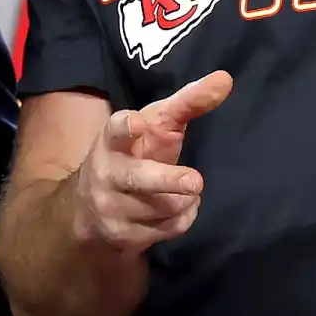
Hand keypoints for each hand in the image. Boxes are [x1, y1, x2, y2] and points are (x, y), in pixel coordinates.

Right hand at [73, 70, 231, 252]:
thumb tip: (225, 79)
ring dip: (185, 198)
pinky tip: (180, 207)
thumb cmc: (135, 153)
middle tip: (196, 181)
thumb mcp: (157, 124)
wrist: (90, 209)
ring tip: (187, 187)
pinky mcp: (123, 236)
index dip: (125, 127)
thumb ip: (189, 102)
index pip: (115, 130)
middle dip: (167, 180)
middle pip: (138, 178)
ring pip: (163, 207)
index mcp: (112, 140)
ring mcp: (112, 208)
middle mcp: (107, 174)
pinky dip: (185, 216)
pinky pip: (169, 228)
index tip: (138, 123)